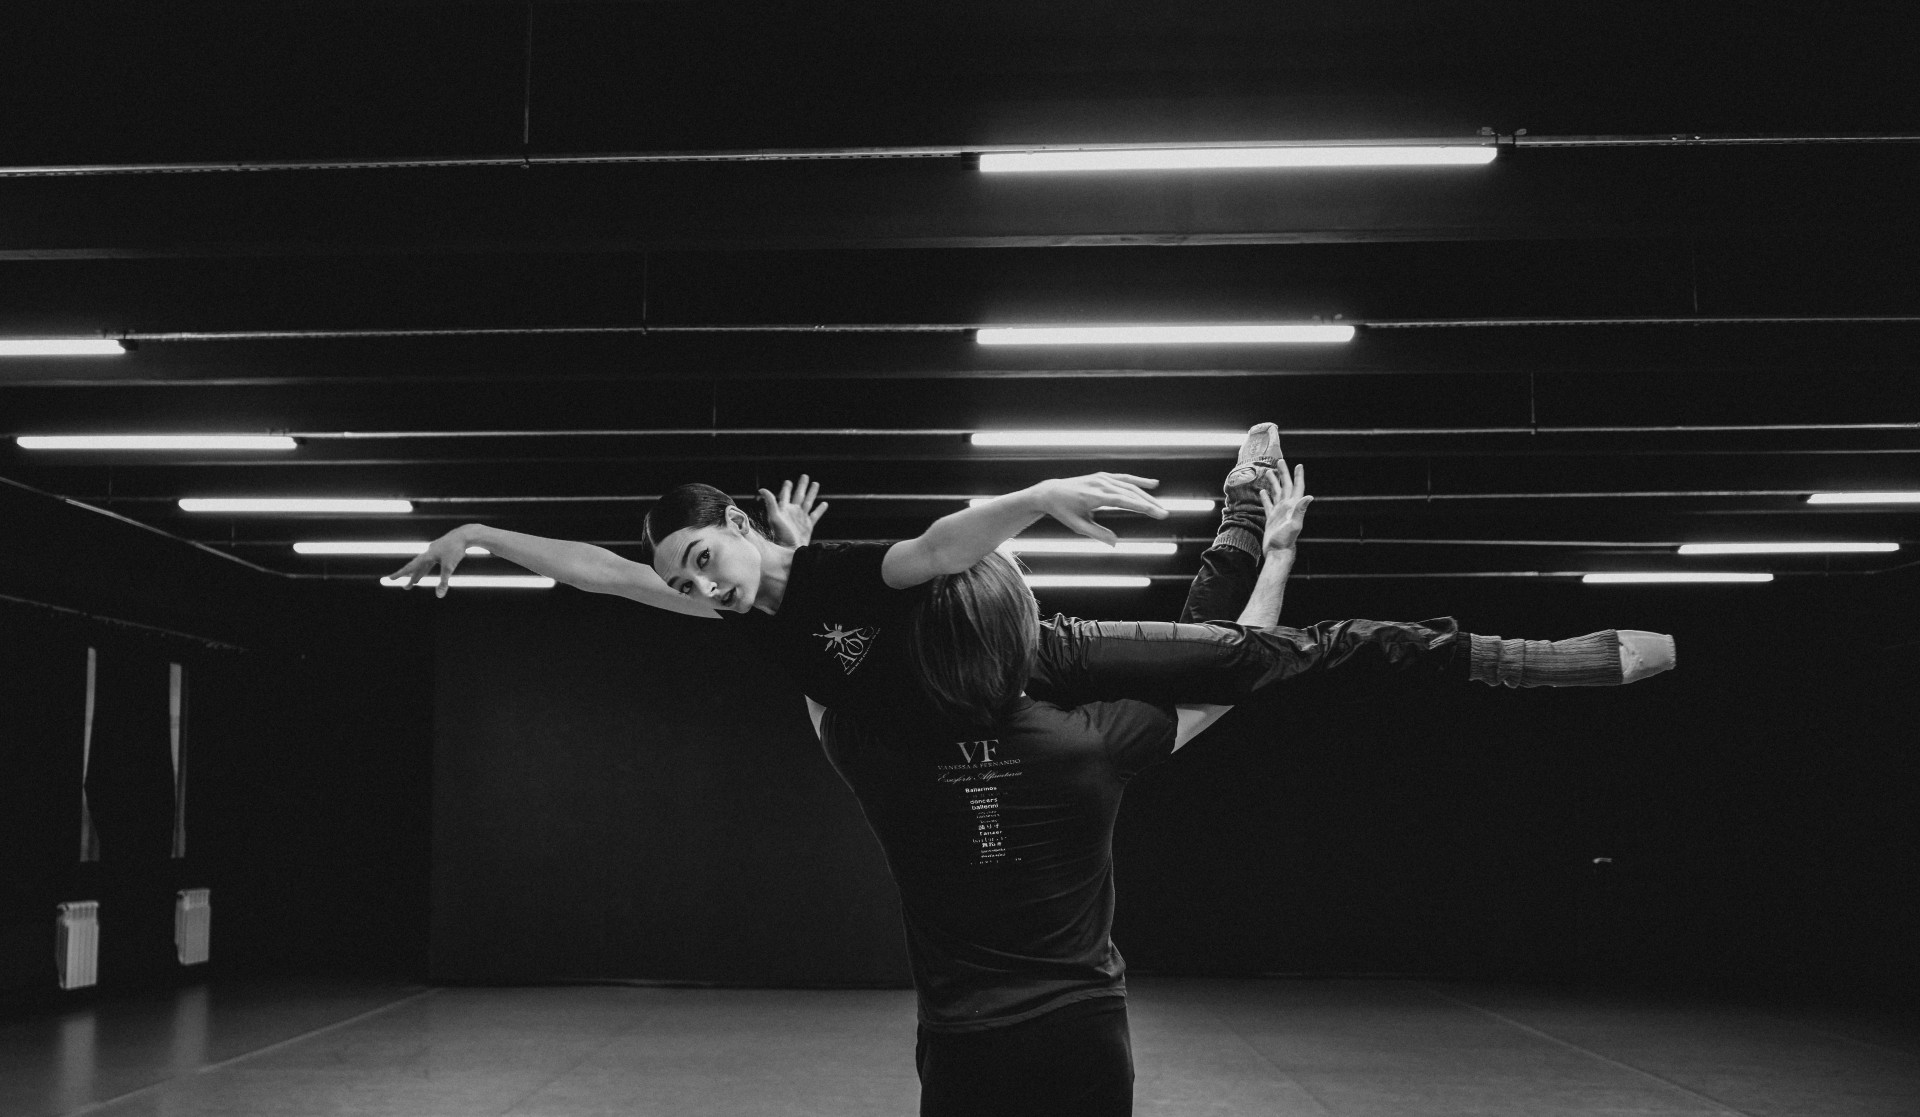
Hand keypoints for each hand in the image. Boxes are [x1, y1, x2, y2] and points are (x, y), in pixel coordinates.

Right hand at [387, 526, 475, 598]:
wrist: (465, 534)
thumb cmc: (456, 550)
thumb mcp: (450, 568)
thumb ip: (443, 582)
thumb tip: (439, 596)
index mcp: (427, 556)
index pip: (410, 567)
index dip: (400, 574)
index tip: (390, 579)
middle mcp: (428, 553)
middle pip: (416, 567)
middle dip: (410, 578)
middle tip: (405, 588)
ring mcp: (434, 550)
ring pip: (424, 565)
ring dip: (419, 573)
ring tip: (415, 582)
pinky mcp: (441, 550)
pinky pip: (431, 561)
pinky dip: (427, 567)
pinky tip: (427, 568)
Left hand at [759, 474, 828, 546]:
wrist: (790, 550)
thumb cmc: (780, 536)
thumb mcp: (774, 517)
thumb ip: (770, 503)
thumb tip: (762, 489)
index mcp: (784, 509)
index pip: (785, 495)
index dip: (786, 488)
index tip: (788, 481)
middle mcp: (793, 512)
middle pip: (799, 495)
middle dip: (802, 486)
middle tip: (805, 476)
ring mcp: (801, 518)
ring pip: (808, 502)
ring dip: (812, 493)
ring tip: (816, 484)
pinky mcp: (809, 525)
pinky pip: (815, 515)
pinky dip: (820, 509)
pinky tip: (824, 503)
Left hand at [1032, 472, 1165, 545]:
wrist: (1051, 493)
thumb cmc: (1064, 512)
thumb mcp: (1077, 526)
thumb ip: (1097, 534)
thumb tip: (1115, 544)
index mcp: (1094, 496)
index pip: (1122, 501)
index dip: (1140, 506)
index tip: (1155, 513)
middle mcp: (1100, 484)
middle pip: (1130, 493)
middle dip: (1148, 504)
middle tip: (1165, 514)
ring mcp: (1102, 478)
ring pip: (1129, 485)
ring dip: (1146, 495)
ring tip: (1160, 507)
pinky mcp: (1103, 476)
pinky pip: (1124, 478)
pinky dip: (1138, 481)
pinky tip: (1153, 484)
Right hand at [1258, 462, 1311, 552]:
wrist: (1277, 551)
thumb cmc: (1286, 540)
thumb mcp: (1294, 524)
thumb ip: (1300, 510)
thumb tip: (1309, 496)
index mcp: (1293, 506)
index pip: (1297, 487)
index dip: (1298, 476)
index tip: (1298, 465)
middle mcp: (1287, 507)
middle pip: (1286, 486)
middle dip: (1284, 474)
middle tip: (1280, 462)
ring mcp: (1279, 512)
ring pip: (1276, 493)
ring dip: (1273, 482)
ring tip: (1268, 472)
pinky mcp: (1271, 518)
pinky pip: (1268, 504)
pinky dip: (1265, 497)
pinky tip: (1262, 492)